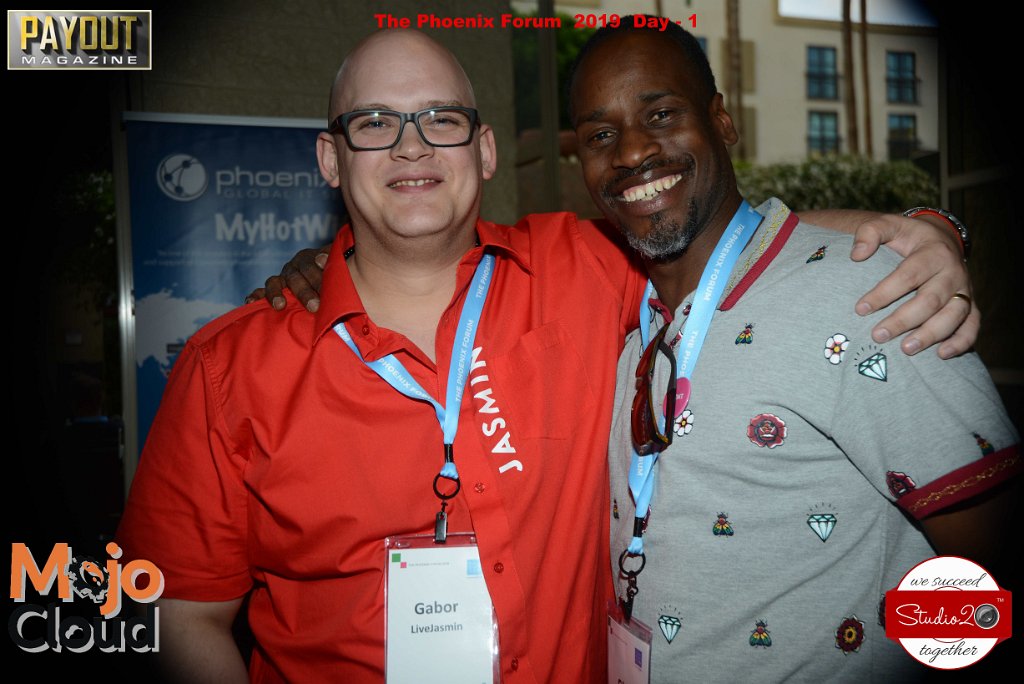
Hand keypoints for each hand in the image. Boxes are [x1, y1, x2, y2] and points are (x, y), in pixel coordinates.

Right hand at [244, 246, 329, 312]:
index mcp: (308, 259)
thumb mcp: (336, 262)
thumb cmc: (333, 272)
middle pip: (295, 278)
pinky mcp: (271, 291)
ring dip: (276, 294)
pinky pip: (260, 292)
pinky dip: (255, 296)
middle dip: (304, 293)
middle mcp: (292, 268)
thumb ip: (333, 259)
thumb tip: (321, 259)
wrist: (324, 275)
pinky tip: (250, 302)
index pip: (311, 266)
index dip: (317, 278)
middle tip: (315, 307)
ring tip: (280, 306)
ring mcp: (281, 279)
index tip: (325, 288)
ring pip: (274, 284)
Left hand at [850, 213, 976, 357]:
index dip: (884, 293)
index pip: (908, 275)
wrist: (941, 240)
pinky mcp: (971, 305)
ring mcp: (964, 290)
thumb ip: (870, 233)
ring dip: (931, 334)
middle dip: (904, 320)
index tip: (860, 309)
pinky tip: (942, 355)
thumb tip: (856, 254)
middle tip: (878, 335)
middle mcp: (953, 272)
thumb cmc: (908, 237)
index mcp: (933, 252)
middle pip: (930, 300)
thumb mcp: (889, 225)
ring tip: (906, 349)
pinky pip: (972, 326)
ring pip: (953, 316)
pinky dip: (961, 342)